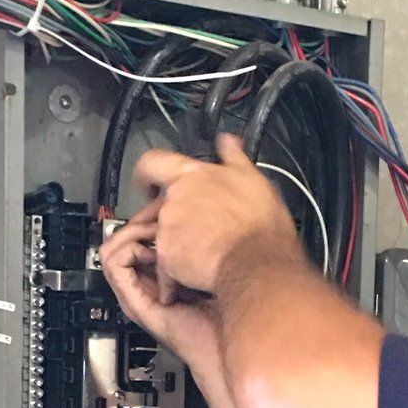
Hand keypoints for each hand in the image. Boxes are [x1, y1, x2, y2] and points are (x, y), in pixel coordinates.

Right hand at [100, 205, 225, 393]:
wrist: (223, 344)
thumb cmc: (222, 314)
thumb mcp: (206, 271)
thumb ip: (193, 250)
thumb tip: (191, 221)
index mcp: (158, 279)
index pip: (136, 240)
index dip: (147, 222)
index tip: (169, 215)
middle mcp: (143, 287)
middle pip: (121, 242)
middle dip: (140, 225)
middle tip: (162, 224)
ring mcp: (136, 295)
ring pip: (112, 250)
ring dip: (132, 236)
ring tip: (157, 239)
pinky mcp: (133, 301)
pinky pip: (114, 264)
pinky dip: (130, 249)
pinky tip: (155, 252)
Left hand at [128, 133, 300, 298]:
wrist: (256, 266)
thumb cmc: (258, 227)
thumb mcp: (255, 181)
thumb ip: (234, 158)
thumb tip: (228, 142)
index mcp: (192, 175)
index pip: (152, 162)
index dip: (148, 174)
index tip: (152, 184)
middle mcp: (174, 198)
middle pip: (161, 203)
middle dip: (176, 215)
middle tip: (199, 226)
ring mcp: (168, 228)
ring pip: (164, 233)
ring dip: (180, 239)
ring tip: (207, 249)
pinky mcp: (166, 256)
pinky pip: (166, 260)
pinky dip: (179, 265)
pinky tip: (202, 266)